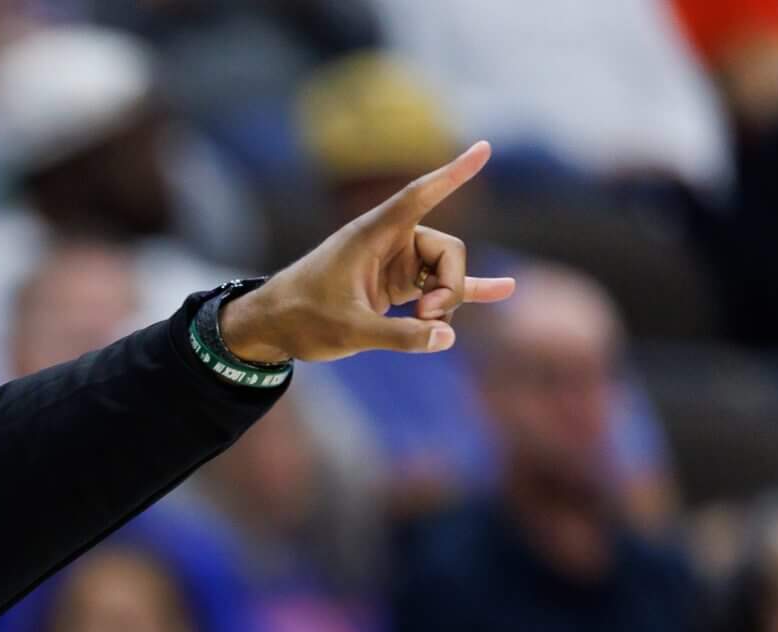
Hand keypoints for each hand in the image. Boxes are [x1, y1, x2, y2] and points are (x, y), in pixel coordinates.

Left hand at [215, 141, 515, 365]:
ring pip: (446, 274)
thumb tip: (446, 337)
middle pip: (449, 251)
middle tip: (429, 317)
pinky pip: (440, 286)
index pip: (420, 195)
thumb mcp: (349, 330)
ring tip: (429, 327)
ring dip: (447, 302)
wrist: (272, 328)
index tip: (485, 148)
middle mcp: (390, 241)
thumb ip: (399, 336)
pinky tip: (504, 289)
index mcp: (373, 234)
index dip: (453, 174)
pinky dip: (467, 290)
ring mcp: (396, 263)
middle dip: (451, 286)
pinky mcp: (396, 285)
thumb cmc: (302, 318)